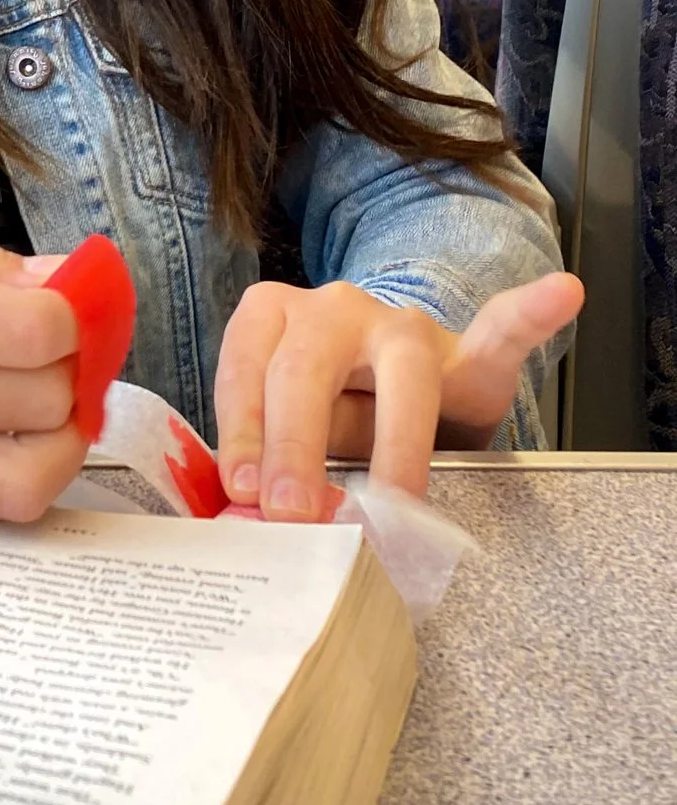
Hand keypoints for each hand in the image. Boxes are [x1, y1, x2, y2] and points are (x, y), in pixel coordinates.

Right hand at [0, 183, 85, 521]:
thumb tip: (64, 286)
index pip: (37, 331)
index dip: (73, 308)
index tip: (61, 290)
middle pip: (42, 399)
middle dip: (70, 362)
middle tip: (55, 332)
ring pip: (28, 476)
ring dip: (61, 432)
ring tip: (46, 389)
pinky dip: (19, 468)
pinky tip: (6, 422)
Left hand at [214, 271, 583, 517]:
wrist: (398, 381)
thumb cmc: (331, 406)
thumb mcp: (288, 422)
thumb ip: (269, 451)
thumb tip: (248, 506)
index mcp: (275, 317)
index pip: (247, 367)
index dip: (244, 429)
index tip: (246, 491)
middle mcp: (334, 308)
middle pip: (308, 367)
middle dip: (295, 442)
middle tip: (292, 511)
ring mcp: (404, 325)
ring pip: (401, 373)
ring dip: (395, 443)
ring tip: (394, 496)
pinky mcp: (469, 350)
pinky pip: (502, 329)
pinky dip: (531, 312)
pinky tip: (560, 294)